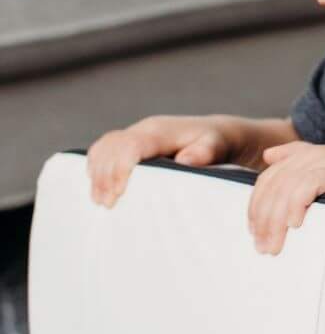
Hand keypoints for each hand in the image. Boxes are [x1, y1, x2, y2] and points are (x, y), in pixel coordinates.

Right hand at [87, 115, 237, 207]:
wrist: (217, 133)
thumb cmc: (217, 144)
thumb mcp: (217, 147)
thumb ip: (204, 153)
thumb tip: (185, 161)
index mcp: (161, 131)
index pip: (131, 145)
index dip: (120, 167)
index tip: (118, 193)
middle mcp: (145, 129)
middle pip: (112, 147)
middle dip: (104, 175)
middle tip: (106, 205)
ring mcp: (137, 134)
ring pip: (105, 147)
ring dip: (97, 173)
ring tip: (99, 201)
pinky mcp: (132, 142)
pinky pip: (105, 149)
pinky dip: (97, 167)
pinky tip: (98, 187)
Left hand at [248, 142, 324, 255]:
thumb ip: (299, 166)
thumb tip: (268, 157)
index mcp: (302, 156)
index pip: (267, 181)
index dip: (256, 208)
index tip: (254, 235)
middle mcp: (309, 154)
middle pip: (272, 187)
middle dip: (263, 220)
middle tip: (262, 248)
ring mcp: (324, 160)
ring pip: (285, 189)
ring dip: (276, 221)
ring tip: (275, 246)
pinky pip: (307, 186)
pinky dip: (296, 206)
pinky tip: (294, 225)